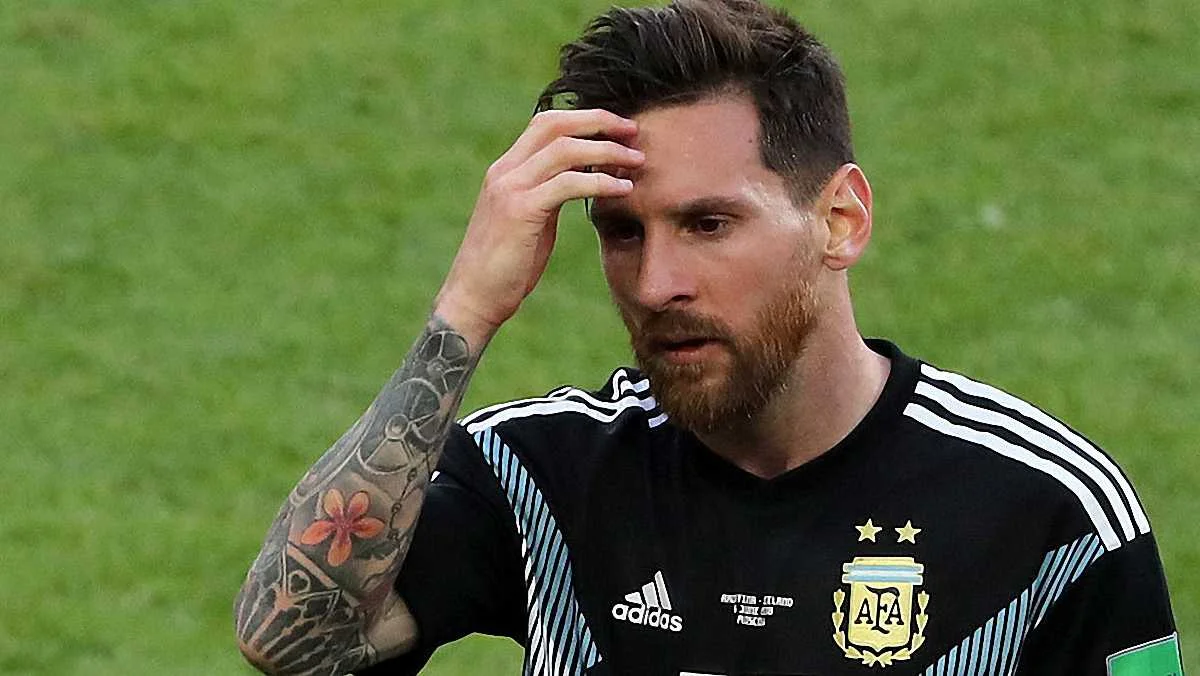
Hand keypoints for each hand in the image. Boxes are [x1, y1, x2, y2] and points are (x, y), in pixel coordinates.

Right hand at [434, 109, 643, 345]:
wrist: (473, 298)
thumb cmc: (505, 266)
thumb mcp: (530, 218)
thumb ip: (549, 193)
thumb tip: (581, 179)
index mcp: (506, 169)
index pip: (546, 123)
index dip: (585, 119)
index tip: (619, 129)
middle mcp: (505, 170)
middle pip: (556, 124)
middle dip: (599, 121)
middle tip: (634, 132)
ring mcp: (510, 188)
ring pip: (566, 149)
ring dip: (608, 151)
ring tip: (637, 161)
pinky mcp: (520, 211)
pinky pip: (569, 184)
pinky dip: (601, 182)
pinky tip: (623, 189)